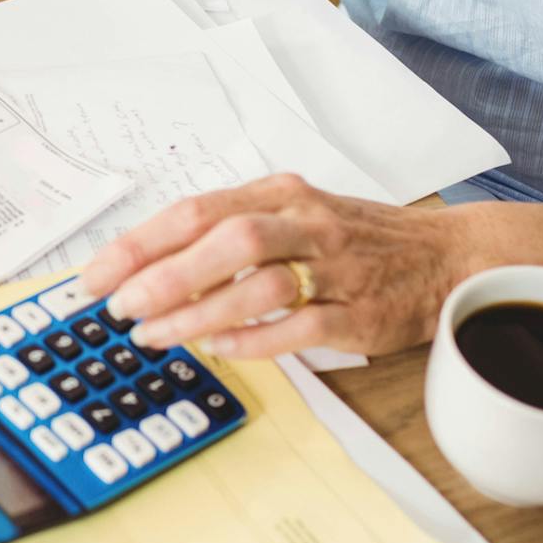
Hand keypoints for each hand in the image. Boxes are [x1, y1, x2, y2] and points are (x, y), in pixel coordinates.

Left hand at [79, 174, 480, 358]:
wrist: (447, 256)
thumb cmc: (355, 239)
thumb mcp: (291, 216)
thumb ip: (229, 232)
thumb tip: (147, 266)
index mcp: (279, 194)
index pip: (196, 211)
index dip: (140, 244)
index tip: (95, 276)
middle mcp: (305, 223)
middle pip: (227, 239)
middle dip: (163, 274)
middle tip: (119, 306)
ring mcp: (337, 266)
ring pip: (260, 283)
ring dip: (198, 311)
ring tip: (154, 334)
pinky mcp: (361, 311)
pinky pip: (302, 325)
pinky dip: (255, 337)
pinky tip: (219, 348)